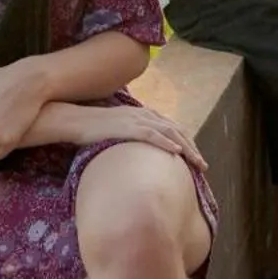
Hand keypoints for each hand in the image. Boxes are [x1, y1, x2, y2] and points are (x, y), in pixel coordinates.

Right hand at [63, 104, 208, 170]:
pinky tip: (177, 153)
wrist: (74, 120)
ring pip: (169, 133)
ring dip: (186, 148)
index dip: (185, 142)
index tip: (195, 157)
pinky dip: (166, 143)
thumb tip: (138, 153)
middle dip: (192, 147)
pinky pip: (152, 135)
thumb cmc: (92, 127)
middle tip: (203, 165)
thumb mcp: (116, 129)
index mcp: (142, 113)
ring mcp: (136, 119)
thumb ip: (130, 135)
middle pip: (175, 130)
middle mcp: (143, 114)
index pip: (171, 127)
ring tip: (197, 162)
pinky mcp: (127, 127)